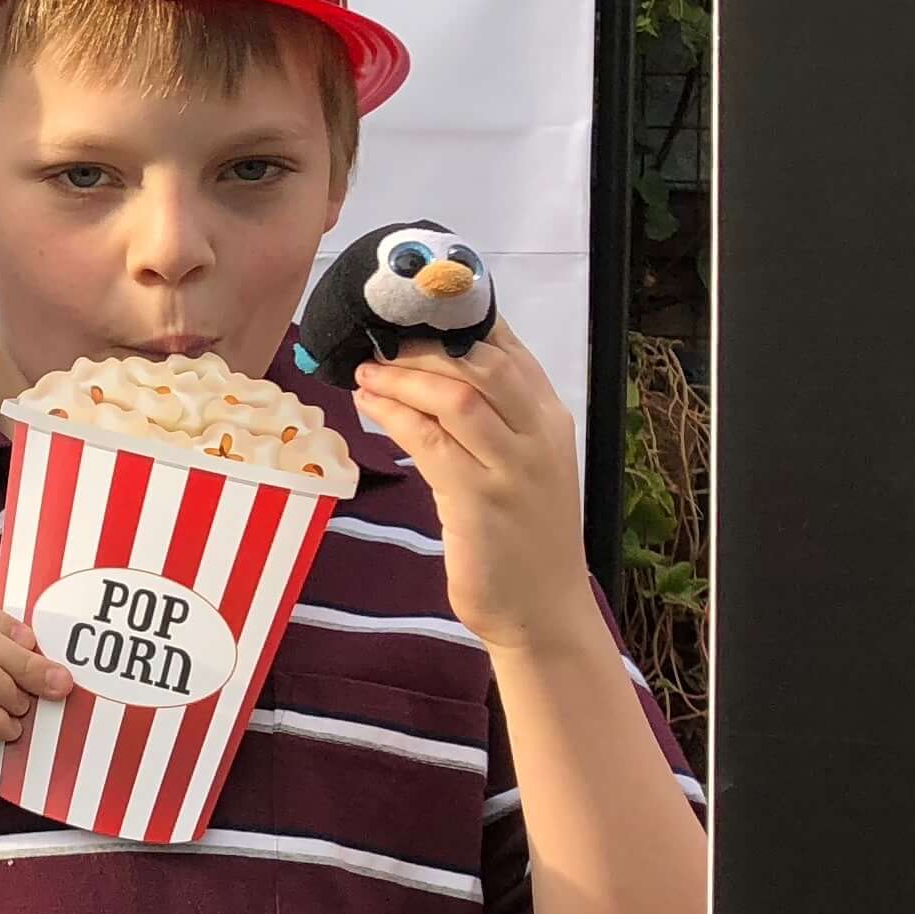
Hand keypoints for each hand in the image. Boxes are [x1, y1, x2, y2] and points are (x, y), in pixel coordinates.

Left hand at [352, 322, 593, 655]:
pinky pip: (430, 441)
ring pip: (456, 395)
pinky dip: (393, 415)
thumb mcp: (519, 462)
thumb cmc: (522, 533)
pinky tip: (368, 405)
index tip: (410, 304)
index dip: (457, 318)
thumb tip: (429, 368)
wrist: (542, 609)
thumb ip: (491, 417)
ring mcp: (513, 466)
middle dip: (422, 343)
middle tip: (377, 338)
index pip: (507, 346)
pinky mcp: (479, 499)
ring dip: (402, 376)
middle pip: (481, 361)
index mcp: (550, 417)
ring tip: (364, 370)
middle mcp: (539, 434)